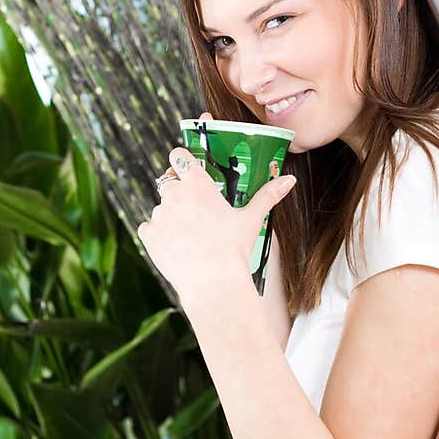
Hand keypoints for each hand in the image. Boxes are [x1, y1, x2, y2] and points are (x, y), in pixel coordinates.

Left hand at [138, 144, 294, 306]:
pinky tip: (176, 245)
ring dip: (171, 216)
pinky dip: (159, 234)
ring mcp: (159, 214)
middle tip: (195, 211)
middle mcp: (175, 194)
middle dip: (179, 192)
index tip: (187, 168)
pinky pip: (149, 228)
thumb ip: (268, 195)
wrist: (213, 283)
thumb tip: (290, 180)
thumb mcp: (252, 219)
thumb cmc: (234, 249)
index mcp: (198, 184)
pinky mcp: (148, 234)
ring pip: (162, 208)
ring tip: (190, 236)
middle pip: (169, 182)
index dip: (182, 160)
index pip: (179, 155)